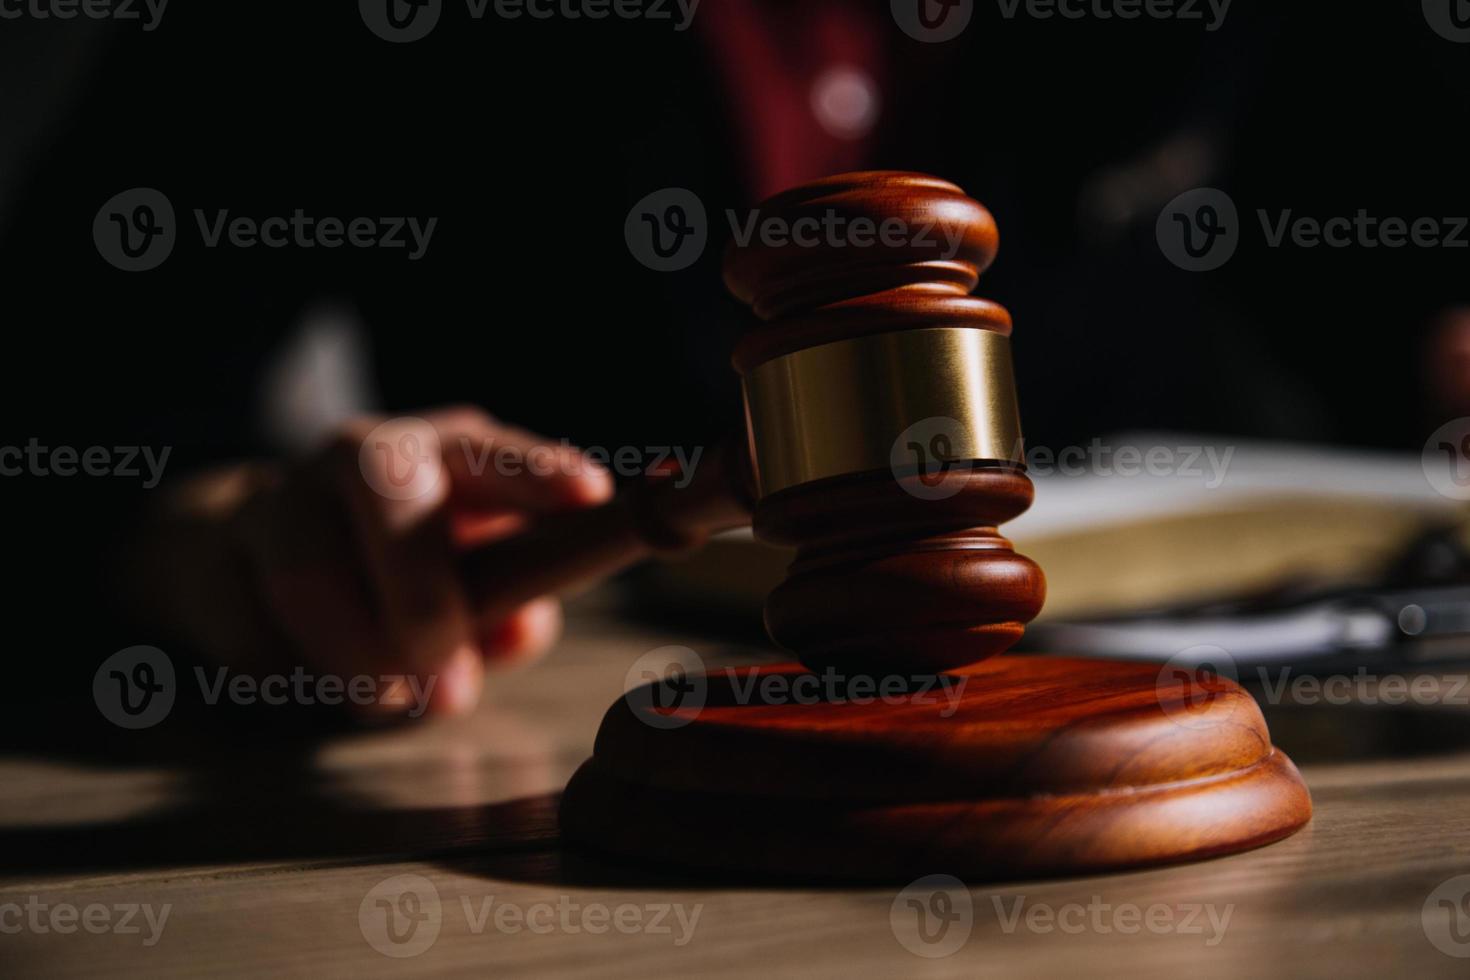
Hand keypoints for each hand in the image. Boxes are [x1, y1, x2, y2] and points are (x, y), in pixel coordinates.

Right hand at [120, 407, 613, 720]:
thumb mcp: (474, 585)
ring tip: (388, 701)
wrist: (250, 554)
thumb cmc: (404, 574)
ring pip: (307, 566)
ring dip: (355, 655)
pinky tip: (313, 676)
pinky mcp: (215, 556)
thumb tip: (522, 627)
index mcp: (448, 454)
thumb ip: (512, 606)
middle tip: (448, 685)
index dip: (539, 473)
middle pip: (387, 484)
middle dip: (421, 592)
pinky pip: (251, 630)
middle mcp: (364, 453)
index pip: (496, 451)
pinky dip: (295, 677)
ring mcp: (282, 496)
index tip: (588, 497)